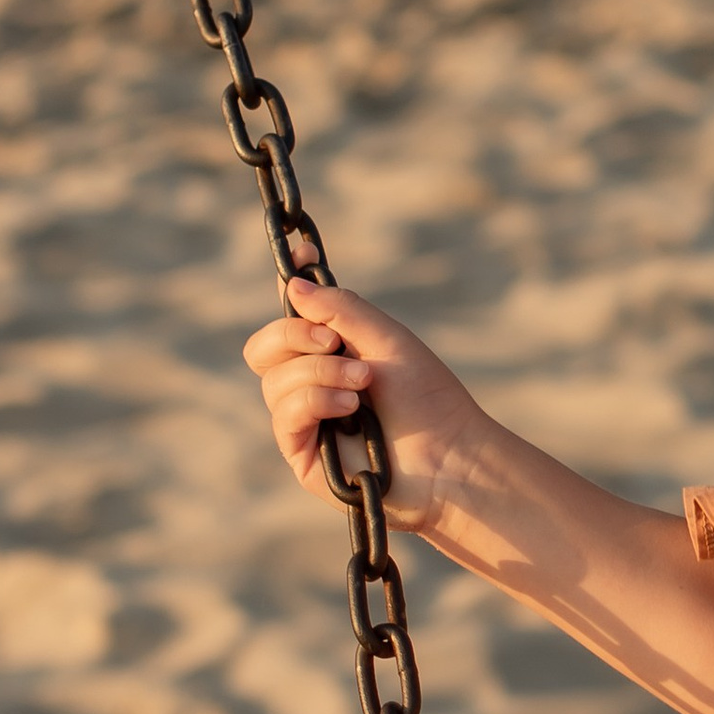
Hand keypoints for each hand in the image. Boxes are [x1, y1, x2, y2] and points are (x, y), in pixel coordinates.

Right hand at [242, 277, 487, 534]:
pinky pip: (285, 412)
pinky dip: (316, 400)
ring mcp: (305, 419)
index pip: (293, 317)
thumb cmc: (427, 398)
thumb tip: (293, 285)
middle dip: (295, 334)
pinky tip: (350, 408)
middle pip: (264, 346)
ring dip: (321, 372)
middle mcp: (313, 382)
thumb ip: (341, 309)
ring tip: (364, 385)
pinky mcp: (302, 452)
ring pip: (274, 378)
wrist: (449, 456)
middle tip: (336, 342)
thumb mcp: (387, 339)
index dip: (292, 286)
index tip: (300, 257)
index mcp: (333, 352)